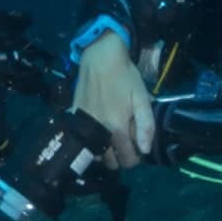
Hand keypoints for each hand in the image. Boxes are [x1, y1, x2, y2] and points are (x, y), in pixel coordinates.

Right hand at [72, 30, 155, 168]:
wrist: (100, 58)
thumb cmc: (125, 77)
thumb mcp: (142, 98)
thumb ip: (146, 126)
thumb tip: (145, 149)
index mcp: (117, 128)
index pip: (127, 159)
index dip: (135, 158)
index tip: (138, 149)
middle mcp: (98, 130)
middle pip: (109, 162)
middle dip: (120, 158)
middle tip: (126, 143)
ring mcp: (85, 124)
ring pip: (94, 154)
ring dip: (105, 152)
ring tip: (112, 138)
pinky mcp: (76, 116)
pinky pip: (83, 139)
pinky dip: (92, 141)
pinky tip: (99, 130)